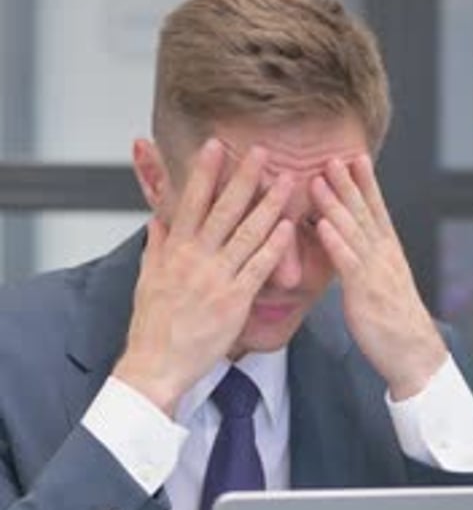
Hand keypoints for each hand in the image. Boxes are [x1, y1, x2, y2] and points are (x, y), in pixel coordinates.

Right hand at [114, 139, 293, 413]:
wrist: (157, 364)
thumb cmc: (152, 326)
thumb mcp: (146, 279)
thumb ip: (156, 246)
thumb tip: (156, 220)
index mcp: (173, 251)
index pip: (190, 202)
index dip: (205, 172)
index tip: (216, 146)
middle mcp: (195, 259)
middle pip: (224, 210)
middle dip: (245, 177)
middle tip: (263, 151)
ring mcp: (216, 279)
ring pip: (248, 233)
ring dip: (270, 204)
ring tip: (288, 181)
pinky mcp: (234, 301)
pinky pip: (259, 268)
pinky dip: (275, 246)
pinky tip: (289, 227)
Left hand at [311, 155, 446, 399]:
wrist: (413, 353)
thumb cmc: (393, 322)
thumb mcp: (381, 283)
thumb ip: (368, 262)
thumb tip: (354, 246)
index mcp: (387, 252)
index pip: (376, 209)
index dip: (365, 183)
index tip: (354, 156)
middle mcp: (384, 255)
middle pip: (364, 212)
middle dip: (347, 182)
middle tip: (331, 154)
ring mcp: (375, 271)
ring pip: (353, 230)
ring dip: (335, 203)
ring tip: (318, 179)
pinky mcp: (365, 292)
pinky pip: (349, 262)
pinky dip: (336, 241)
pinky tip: (323, 224)